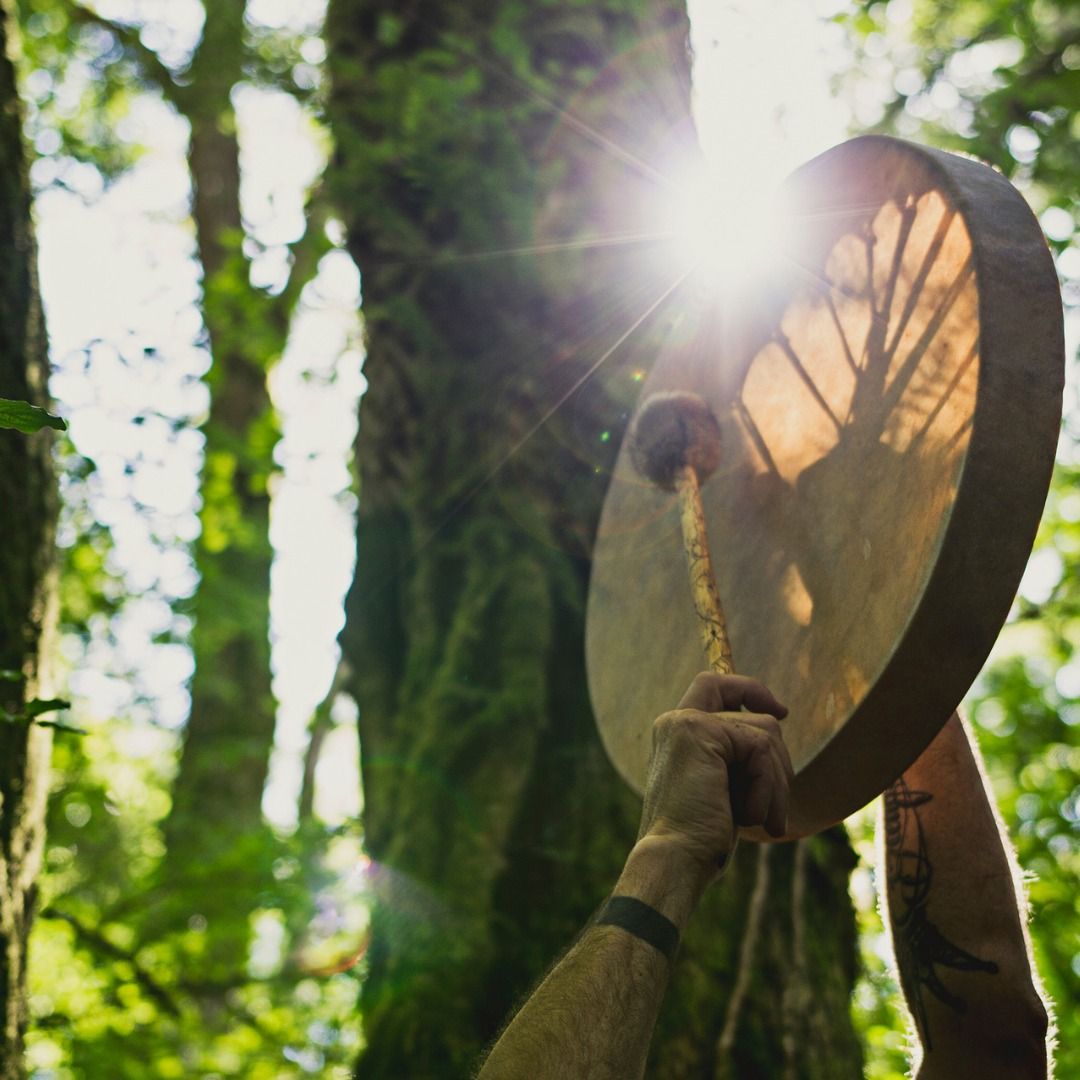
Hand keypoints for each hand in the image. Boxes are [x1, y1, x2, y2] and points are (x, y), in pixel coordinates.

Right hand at [636, 672, 792, 885]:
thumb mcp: (723, 790)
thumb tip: (777, 725)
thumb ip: (737, 758)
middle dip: (779, 760)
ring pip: (766, 732)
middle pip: (754, 711)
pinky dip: (767, 788)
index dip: (750, 690)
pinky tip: (750, 817)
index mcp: (677, 734)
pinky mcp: (700, 731)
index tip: (781, 712)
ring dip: (776, 784)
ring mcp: (686, 722)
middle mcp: (676, 721)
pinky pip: (761, 748)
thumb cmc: (699, 839)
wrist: (674, 860)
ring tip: (762, 820)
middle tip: (774, 809)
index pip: (715, 685)